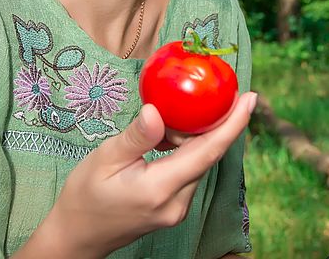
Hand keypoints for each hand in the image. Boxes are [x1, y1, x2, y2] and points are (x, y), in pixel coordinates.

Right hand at [18, 91, 256, 258]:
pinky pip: (189, 171)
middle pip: (208, 155)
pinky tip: (174, 133)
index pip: (208, 152)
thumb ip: (135, 137)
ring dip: (199, 134)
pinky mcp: (173, 207)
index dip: (233, 124)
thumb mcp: (105, 159)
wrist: (77, 236)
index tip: (250, 98)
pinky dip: (188, 147)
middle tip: (222, 91)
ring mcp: (177, 208)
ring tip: (189, 108)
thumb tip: (157, 111)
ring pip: (199, 162)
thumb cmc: (86, 195)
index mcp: (161, 188)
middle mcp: (177, 202)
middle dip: (220, 122)